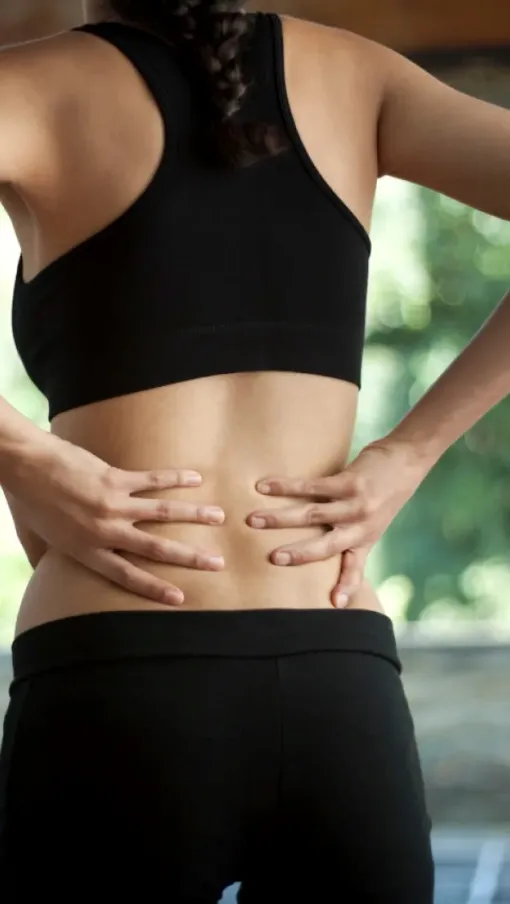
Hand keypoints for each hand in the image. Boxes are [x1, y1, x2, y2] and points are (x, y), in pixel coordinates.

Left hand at [4, 433, 225, 605]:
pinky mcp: (116, 477)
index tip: (181, 597)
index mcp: (87, 551)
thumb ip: (51, 563)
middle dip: (190, 557)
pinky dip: (177, 479)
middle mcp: (105, 530)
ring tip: (219, 517)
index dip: (155, 588)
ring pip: (164, 512)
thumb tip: (52, 583)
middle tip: (217, 563)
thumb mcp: (38, 541)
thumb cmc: (28, 501)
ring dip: (195, 515)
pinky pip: (153, 480)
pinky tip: (196, 480)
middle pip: (156, 548)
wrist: (25, 464)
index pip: (128, 576)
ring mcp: (113, 503)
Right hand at [247, 439, 427, 607]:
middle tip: (271, 558)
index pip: (353, 568)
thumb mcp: (374, 526)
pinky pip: (311, 486)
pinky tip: (265, 486)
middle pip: (325, 545)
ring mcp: (355, 504)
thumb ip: (354, 544)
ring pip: (312, 514)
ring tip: (253, 520)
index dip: (345, 586)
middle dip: (297, 553)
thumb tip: (332, 564)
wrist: (406, 461)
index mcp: (364, 540)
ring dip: (280, 517)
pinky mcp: (349, 482)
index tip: (333, 604)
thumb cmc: (385, 495)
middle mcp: (360, 527)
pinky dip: (286, 487)